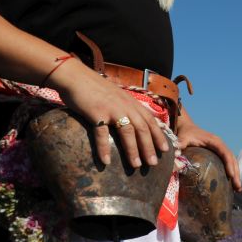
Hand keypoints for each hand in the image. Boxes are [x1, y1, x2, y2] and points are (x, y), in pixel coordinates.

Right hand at [52, 58, 168, 167]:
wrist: (75, 76)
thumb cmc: (95, 88)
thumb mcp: (117, 96)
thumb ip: (126, 107)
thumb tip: (134, 122)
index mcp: (131, 102)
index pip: (150, 120)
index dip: (158, 135)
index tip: (166, 149)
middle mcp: (125, 106)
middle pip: (142, 128)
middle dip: (149, 147)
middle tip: (153, 163)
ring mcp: (111, 109)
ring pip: (127, 132)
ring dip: (132, 150)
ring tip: (136, 165)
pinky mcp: (96, 113)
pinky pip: (101, 133)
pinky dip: (104, 148)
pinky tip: (106, 161)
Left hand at [176, 113, 241, 190]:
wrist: (187, 127)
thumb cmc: (185, 133)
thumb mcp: (181, 139)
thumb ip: (179, 147)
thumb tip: (175, 159)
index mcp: (214, 141)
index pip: (225, 153)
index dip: (229, 164)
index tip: (231, 176)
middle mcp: (220, 145)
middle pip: (232, 159)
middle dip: (236, 173)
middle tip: (238, 188)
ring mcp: (221, 149)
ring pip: (233, 162)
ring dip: (236, 174)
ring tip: (237, 189)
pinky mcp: (218, 153)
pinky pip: (228, 162)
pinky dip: (231, 172)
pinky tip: (231, 183)